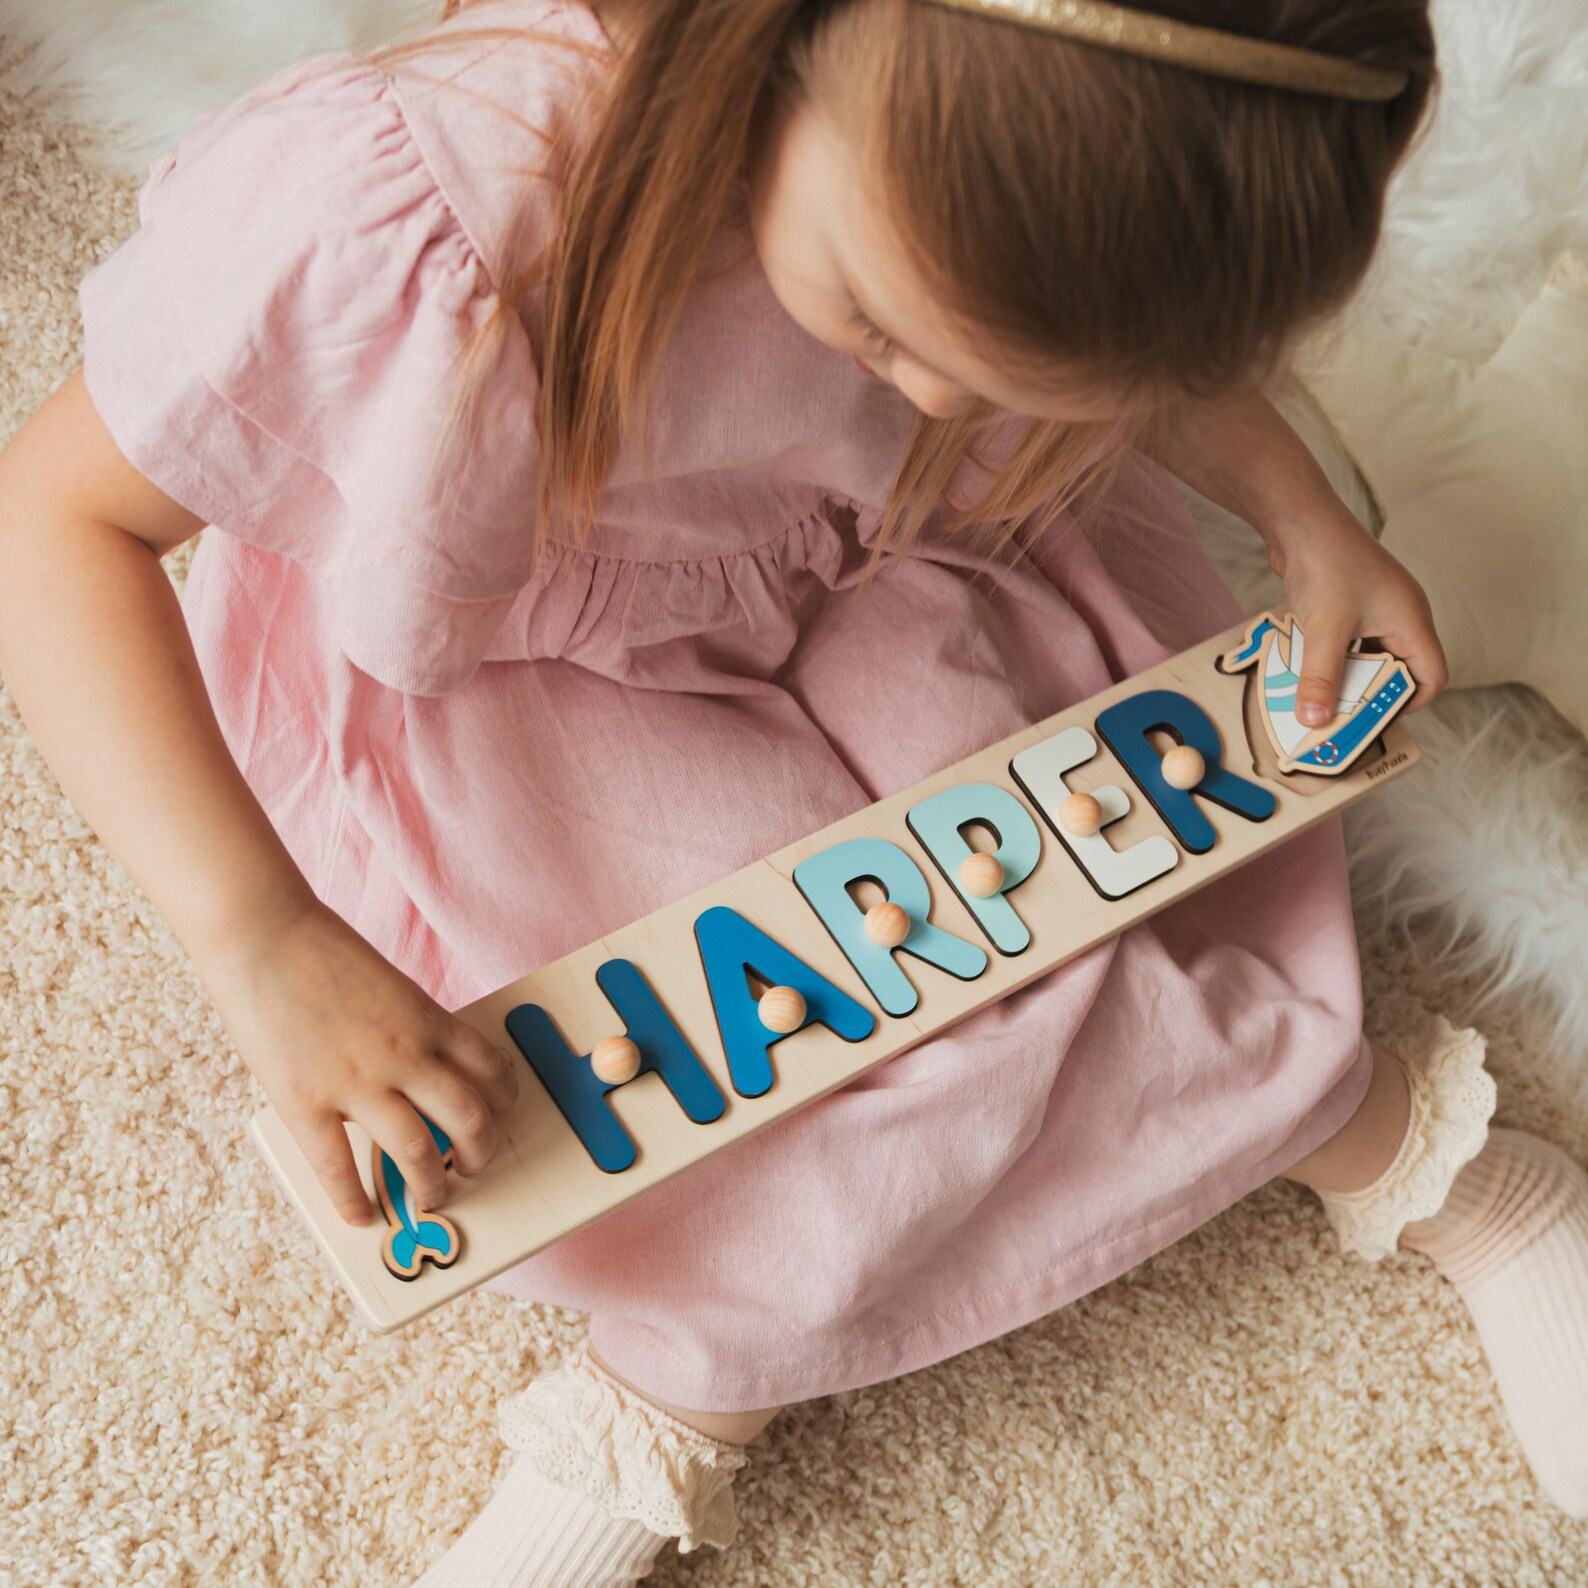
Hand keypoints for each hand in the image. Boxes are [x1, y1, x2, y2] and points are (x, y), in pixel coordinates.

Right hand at [196, 896, 520, 1224]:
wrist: (263, 934)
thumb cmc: (320, 950)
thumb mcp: (389, 985)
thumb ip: (407, 1029)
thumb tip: (416, 1073)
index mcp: (429, 1020)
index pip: (492, 1069)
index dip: (504, 1100)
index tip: (500, 1115)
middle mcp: (405, 1055)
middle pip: (470, 1119)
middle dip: (481, 1153)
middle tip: (474, 1166)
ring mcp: (357, 1083)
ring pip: (418, 1153)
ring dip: (433, 1185)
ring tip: (433, 1198)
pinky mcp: (306, 1102)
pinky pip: (339, 1169)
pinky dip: (355, 1200)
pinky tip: (363, 1216)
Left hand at [1262, 505, 1448, 727]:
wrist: (1300, 519)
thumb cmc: (1326, 564)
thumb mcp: (1324, 631)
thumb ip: (1321, 679)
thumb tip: (1315, 720)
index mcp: (1412, 621)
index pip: (1432, 676)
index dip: (1410, 704)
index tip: (1373, 720)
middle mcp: (1401, 614)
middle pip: (1400, 669)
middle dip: (1373, 695)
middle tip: (1342, 717)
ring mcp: (1375, 607)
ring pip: (1371, 656)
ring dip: (1349, 677)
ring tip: (1320, 698)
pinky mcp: (1350, 602)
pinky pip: (1349, 641)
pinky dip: (1333, 657)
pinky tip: (1307, 670)